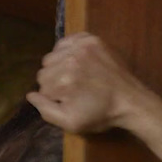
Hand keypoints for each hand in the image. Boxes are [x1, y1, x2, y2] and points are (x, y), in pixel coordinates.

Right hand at [27, 33, 147, 133]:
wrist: (130, 101)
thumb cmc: (101, 114)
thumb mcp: (71, 123)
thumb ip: (46, 111)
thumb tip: (30, 95)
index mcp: (63, 81)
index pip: (41, 86)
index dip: (53, 96)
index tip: (68, 101)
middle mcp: (70, 59)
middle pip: (45, 69)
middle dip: (54, 81)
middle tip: (73, 90)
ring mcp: (82, 46)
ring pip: (53, 55)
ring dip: (59, 66)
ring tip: (76, 77)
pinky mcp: (91, 39)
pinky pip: (66, 41)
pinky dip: (67, 51)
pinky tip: (77, 62)